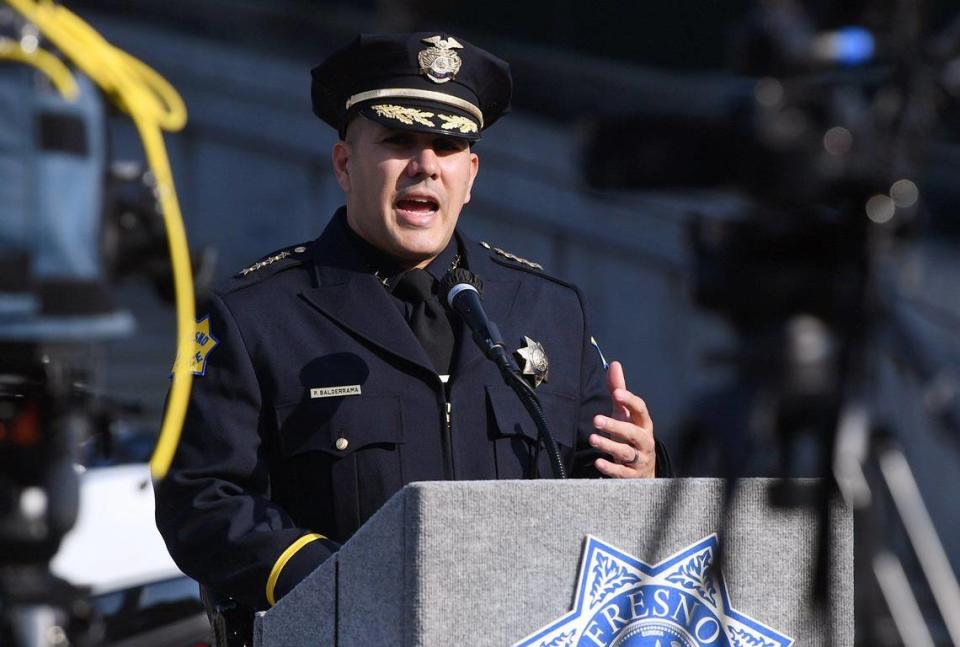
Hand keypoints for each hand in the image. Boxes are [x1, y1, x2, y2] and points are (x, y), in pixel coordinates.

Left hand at [589, 361, 655, 477]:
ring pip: (626, 453)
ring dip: (609, 445)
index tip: (617, 393)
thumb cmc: (630, 436)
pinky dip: (610, 468)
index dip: (630, 401)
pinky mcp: (632, 476)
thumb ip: (619, 391)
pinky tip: (598, 462)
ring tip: (592, 438)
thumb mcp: (624, 414)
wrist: (643, 472)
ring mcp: (639, 459)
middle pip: (633, 433)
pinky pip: (622, 472)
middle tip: (596, 419)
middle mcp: (644, 441)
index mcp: (643, 424)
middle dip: (616, 426)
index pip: (641, 410)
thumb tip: (614, 364)